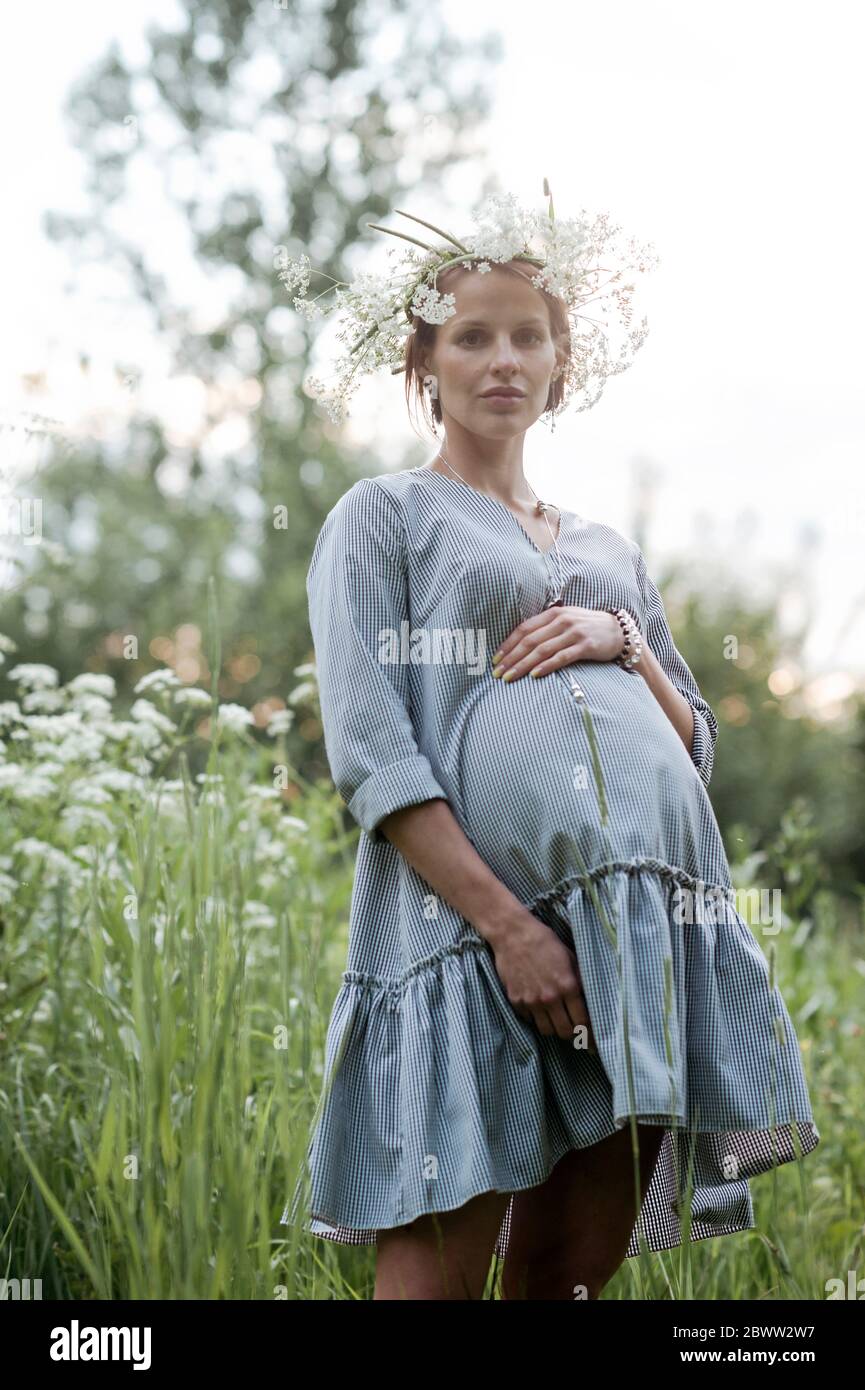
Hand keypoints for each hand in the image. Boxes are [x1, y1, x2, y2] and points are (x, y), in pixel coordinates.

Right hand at [490, 910, 596, 1048]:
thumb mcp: (570, 957)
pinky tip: (538, 1008)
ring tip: (556, 1020)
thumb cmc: (544, 942)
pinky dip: (535, 1018)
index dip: (589, 1033)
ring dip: (553, 1028)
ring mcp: (531, 1001)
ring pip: (546, 1030)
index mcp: (568, 986)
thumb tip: (591, 998)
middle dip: (572, 1034)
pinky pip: (529, 1020)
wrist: (513, 934)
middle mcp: (550, 998)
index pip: (582, 1021)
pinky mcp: (516, 1000)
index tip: (592, 1040)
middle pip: (565, 1031)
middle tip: (575, 1032)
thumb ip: (580, 979)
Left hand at [491, 606, 623, 681]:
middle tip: (497, 673)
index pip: (524, 629)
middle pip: (529, 641)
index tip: (494, 660)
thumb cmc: (586, 628)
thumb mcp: (564, 622)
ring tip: (509, 677)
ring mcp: (574, 633)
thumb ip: (545, 629)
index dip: (507, 645)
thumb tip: (518, 644)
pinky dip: (546, 666)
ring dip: (523, 665)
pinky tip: (534, 675)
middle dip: (510, 658)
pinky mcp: (585, 645)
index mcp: (553, 614)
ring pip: (542, 650)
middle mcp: (562, 621)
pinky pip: (561, 657)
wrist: (618, 631)